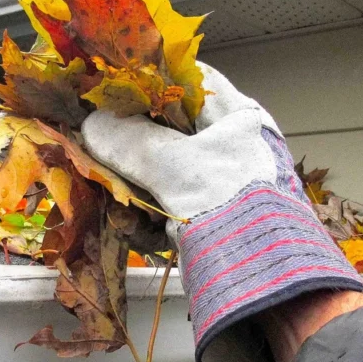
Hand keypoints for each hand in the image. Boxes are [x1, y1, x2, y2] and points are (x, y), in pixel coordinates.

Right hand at [81, 63, 362, 361]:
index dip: (148, 74)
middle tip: (93, 125)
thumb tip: (92, 122)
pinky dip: (142, 203)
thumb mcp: (178, 167)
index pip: (190, 77)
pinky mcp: (206, 216)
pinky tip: (120, 205)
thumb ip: (132, 142)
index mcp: (240, 117)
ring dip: (131, 169)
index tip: (108, 80)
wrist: (270, 286)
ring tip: (98, 165)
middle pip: (170, 123)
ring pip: (163, 163)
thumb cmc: (237, 210)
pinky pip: (165, 199)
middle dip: (130, 128)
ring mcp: (219, 182)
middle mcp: (232, 144)